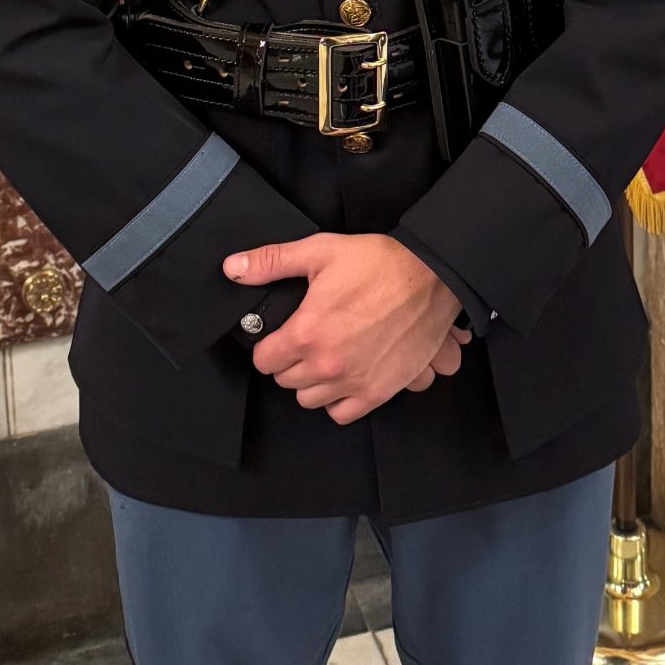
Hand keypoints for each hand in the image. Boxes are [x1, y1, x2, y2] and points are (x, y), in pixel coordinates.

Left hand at [223, 232, 462, 422]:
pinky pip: (342, 414)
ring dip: (312, 382)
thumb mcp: (320, 251)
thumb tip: (232, 269)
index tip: (279, 337)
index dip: (268, 346)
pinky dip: (338, 400)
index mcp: (307, 331)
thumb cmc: (378, 262)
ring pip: (310, 400)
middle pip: (285, 381)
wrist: (432, 277)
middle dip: (289, 362)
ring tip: (324, 358)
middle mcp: (327, 364)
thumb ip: (272, 262)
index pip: (264, 361)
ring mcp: (354, 381)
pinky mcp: (378, 391)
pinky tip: (343, 377)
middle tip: (305, 341)